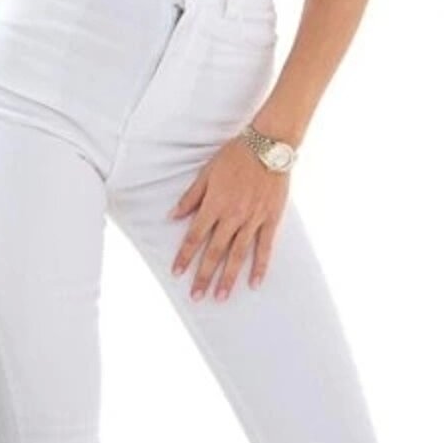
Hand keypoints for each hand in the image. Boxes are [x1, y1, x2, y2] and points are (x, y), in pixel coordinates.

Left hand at [167, 136, 288, 300]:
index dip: (185, 256)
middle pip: (215, 252)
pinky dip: (260, 266)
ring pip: (238, 254)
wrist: (269, 145)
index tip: (176, 273)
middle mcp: (233, 216)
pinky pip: (265, 247)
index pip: (195, 236)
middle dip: (204, 276)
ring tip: (221, 297)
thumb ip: (190, 197)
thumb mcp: (207, 172)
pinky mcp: (271, 219)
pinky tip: (255, 284)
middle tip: (196, 297)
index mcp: (214, 204)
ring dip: (228, 277)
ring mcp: (253, 219)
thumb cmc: (235, 155)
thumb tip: (172, 216)